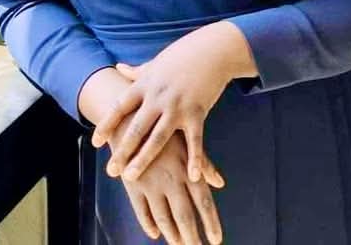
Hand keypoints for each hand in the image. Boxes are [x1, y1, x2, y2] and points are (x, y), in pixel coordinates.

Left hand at [92, 22, 235, 182]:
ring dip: (144, 158)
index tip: (94, 142)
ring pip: (158, 137)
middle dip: (122, 149)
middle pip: (136, 127)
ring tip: (131, 176)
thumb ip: (136, 71)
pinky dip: (195, 158)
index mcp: (146, 84)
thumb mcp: (156, 62)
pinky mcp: (197, 112)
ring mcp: (178, 105)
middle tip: (111, 170)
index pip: (120, 106)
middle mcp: (158, 96)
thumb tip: (118, 67)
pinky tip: (192, 175)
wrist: (213, 49)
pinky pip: (195, 140)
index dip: (107, 124)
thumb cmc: (182, 55)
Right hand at [117, 128, 223, 244]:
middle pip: (184, 215)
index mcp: (186, 167)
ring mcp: (151, 183)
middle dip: (192, 237)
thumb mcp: (185, 143)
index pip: (203, 201)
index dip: (211, 223)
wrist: (130, 119)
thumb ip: (203, 164)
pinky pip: (142, 212)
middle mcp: (171, 178)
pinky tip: (155, 233)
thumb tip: (220, 182)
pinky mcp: (132, 186)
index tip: (216, 240)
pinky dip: (149, 225)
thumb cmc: (163, 131)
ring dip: (172, 236)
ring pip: (164, 218)